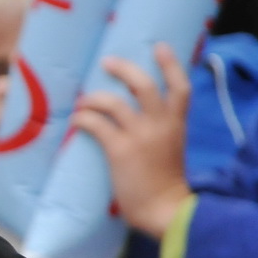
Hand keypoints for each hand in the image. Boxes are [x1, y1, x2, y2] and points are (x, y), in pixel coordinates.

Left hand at [72, 43, 192, 238]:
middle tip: (107, 61)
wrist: (167, 211)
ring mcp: (140, 136)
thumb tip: (139, 119)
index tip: (160, 46)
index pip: (181, 88)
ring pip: (114, 102)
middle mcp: (161, 125)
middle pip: (144, 85)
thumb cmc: (166, 184)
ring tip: (83, 101)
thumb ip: (161, 131)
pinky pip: (96, 124)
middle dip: (123, 69)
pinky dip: (83, 119)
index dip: (171, 64)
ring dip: (94, 98)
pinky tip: (76, 121)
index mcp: (176, 125)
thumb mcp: (172, 149)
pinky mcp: (120, 150)